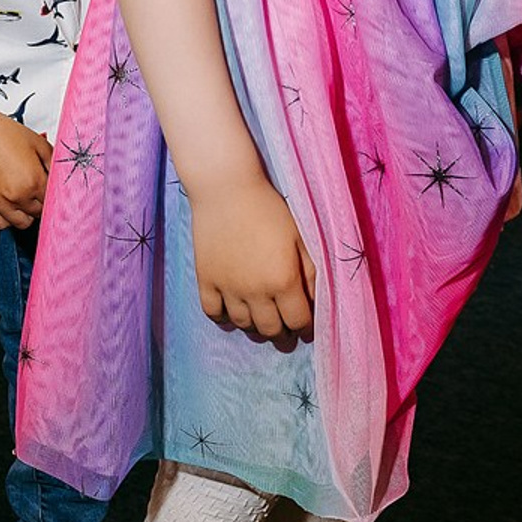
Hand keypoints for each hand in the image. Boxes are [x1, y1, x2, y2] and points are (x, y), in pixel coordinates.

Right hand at [0, 103, 51, 229]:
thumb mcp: (37, 142)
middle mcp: (16, 195)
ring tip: (23, 200)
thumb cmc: (0, 132)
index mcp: (33, 181)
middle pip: (38, 213)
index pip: (52, 201)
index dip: (53, 195)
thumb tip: (60, 175)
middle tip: (36, 191)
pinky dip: (6, 218)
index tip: (50, 191)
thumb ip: (53, 162)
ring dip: (25, 213)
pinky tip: (8, 206)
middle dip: (40, 203)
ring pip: (21, 223)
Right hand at [188, 174, 314, 339]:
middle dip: (282, 334)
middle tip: (285, 328)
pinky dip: (223, 318)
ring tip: (261, 317)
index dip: (305, 328)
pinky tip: (232, 311)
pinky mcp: (206, 278)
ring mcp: (227, 287)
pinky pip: (213, 312)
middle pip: (271, 330)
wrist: (226, 187)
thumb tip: (315, 302)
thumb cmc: (269, 208)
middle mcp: (255, 290)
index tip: (306, 326)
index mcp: (284, 280)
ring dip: (255, 327)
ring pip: (243, 325)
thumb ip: (311, 273)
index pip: (298, 322)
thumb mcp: (300, 238)